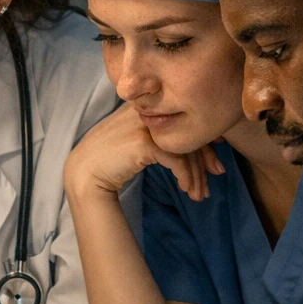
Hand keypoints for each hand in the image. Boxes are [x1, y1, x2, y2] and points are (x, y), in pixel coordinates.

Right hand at [65, 103, 222, 202]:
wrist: (85, 173)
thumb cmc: (108, 160)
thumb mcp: (134, 141)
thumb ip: (155, 135)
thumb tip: (186, 147)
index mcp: (146, 109)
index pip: (183, 120)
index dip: (203, 140)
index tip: (213, 160)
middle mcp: (147, 113)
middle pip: (188, 132)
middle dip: (206, 158)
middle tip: (217, 175)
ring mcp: (145, 126)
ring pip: (185, 148)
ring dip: (196, 175)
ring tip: (199, 194)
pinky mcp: (144, 143)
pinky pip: (176, 160)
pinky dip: (185, 176)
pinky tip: (186, 189)